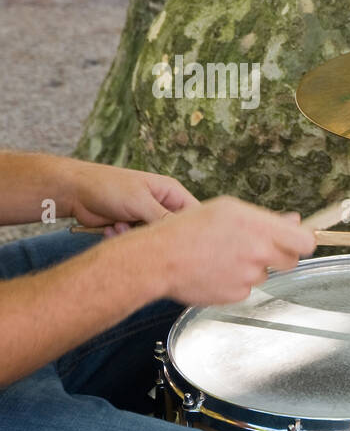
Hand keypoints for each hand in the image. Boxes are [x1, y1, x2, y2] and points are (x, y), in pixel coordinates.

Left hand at [65, 160, 198, 232]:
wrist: (73, 191)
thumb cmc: (108, 187)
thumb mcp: (140, 202)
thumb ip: (165, 218)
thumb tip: (185, 236)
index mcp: (172, 193)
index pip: (195, 215)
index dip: (190, 230)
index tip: (180, 243)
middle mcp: (162, 206)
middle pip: (173, 231)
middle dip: (156, 236)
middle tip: (139, 232)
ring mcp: (146, 218)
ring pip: (154, 240)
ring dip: (136, 238)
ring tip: (119, 226)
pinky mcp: (131, 229)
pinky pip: (137, 243)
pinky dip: (123, 240)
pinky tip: (110, 228)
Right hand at [126, 196, 316, 305]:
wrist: (157, 260)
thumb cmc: (187, 229)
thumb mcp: (228, 210)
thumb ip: (267, 219)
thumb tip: (295, 221)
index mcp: (260, 228)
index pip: (306, 242)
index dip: (303, 242)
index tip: (297, 241)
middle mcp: (259, 253)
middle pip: (290, 261)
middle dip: (278, 255)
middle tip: (254, 247)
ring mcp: (249, 277)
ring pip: (264, 274)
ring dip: (252, 268)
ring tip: (223, 256)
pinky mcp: (237, 295)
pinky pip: (246, 288)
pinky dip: (236, 281)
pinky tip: (216, 271)